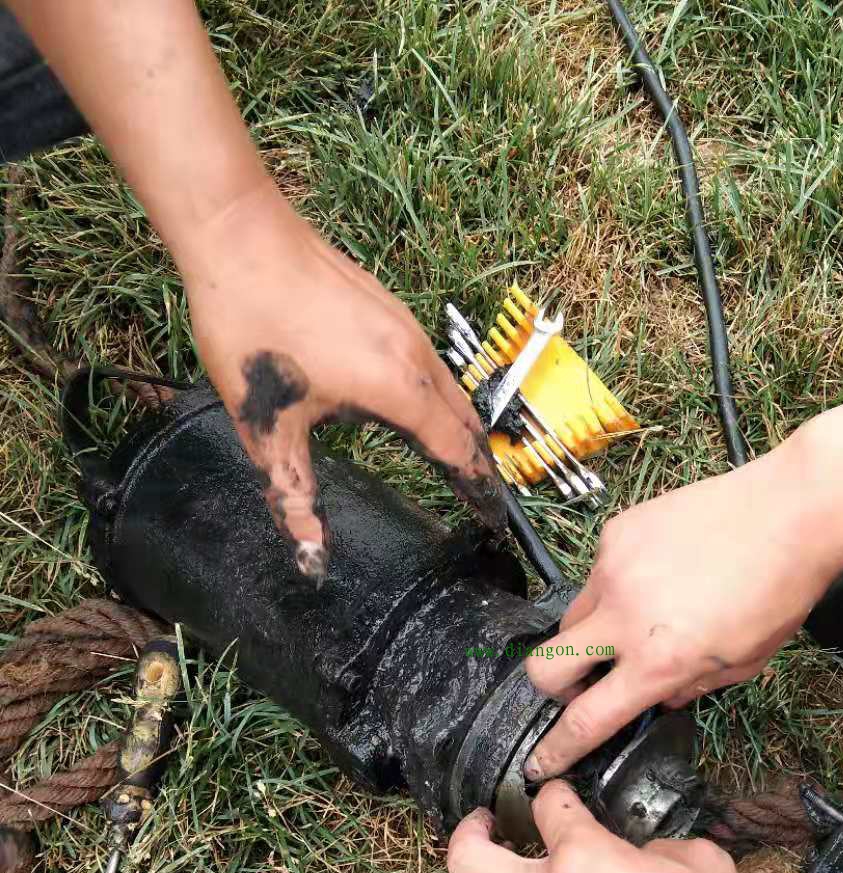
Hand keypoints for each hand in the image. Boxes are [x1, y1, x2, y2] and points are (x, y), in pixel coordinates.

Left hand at [180, 187, 502, 577]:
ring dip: (461, 430)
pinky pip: (432, 367)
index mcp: (399, 391)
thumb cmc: (252, 329)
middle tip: (484, 501)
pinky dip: (441, 399)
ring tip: (459, 462)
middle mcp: (417, 358)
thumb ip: (294, 496)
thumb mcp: (268, 429)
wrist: (239, 233)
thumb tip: (312, 559)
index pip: (457, 453)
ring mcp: (407, 328)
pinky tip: (418, 408)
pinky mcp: (389, 309)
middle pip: (466, 422)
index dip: (477, 491)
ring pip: (452, 390)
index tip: (494, 522)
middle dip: (478, 464)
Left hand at [448, 783, 842, 872]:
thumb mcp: (706, 869)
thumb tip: (648, 857)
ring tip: (495, 871)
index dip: (555, 793)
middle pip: (465, 855)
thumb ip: (666, 848)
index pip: (548, 807)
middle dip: (470, 828)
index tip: (561, 795)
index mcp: (582, 859)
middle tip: (487, 821)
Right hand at [523, 439, 834, 778]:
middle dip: (554, 687)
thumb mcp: (743, 664)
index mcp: (658, 661)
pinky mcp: (615, 533)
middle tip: (585, 683)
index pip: (585, 720)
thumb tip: (656, 697)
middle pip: (544, 667)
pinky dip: (617, 585)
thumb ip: (690, 688)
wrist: (789, 512)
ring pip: (570, 617)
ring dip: (591, 632)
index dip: (556, 748)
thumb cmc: (778, 594)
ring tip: (641, 616)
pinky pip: (598, 572)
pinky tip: (660, 570)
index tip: (538, 762)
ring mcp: (612, 570)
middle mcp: (623, 618)